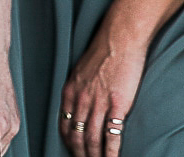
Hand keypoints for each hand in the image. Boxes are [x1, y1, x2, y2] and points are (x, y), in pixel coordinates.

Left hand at [59, 24, 146, 156]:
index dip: (68, 143)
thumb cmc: (103, 52)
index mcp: (70, 92)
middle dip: (79, 153)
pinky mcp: (117, 105)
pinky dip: (111, 151)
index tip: (73, 152)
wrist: (119, 38)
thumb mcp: (80, 71)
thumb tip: (78, 102)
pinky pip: (112, 135)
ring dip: (94, 156)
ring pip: (92, 139)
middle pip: (76, 136)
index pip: (64, 125)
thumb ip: (78, 89)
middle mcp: (81, 100)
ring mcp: (98, 103)